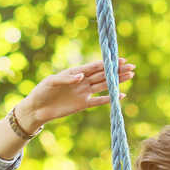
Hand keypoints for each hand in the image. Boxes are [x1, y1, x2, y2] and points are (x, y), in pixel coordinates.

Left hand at [16, 59, 134, 129]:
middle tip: (132, 66)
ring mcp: (83, 92)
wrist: (37, 109)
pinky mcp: (83, 104)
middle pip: (103, 74)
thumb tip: (81, 76)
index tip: (120, 59)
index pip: (95, 66)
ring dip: (117, 81)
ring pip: (104, 85)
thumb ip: (67, 78)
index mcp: (75, 72)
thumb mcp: (51, 82)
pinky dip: (110, 99)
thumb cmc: (42, 92)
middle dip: (117, 70)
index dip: (107, 63)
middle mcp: (82, 81)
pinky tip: (120, 95)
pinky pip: (99, 101)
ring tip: (130, 76)